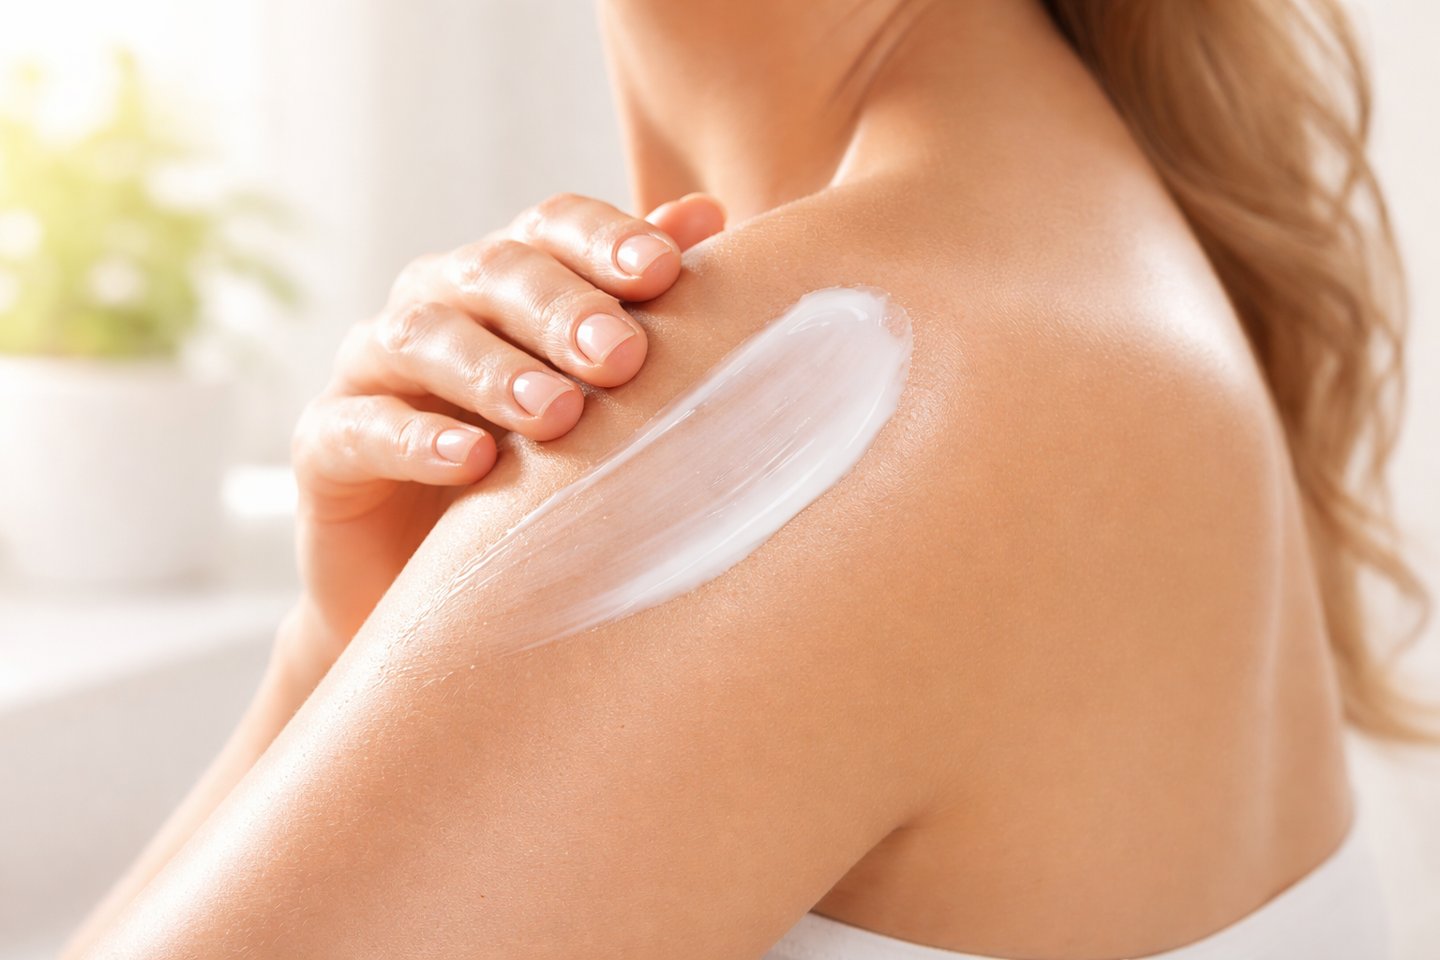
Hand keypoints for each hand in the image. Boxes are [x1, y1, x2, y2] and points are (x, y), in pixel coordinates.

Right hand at [285, 192, 725, 681]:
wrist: (439, 596)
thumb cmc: (536, 478)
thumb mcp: (596, 397)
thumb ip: (638, 307)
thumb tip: (705, 215)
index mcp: (506, 283)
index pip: (551, 228)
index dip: (604, 240)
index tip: (664, 272)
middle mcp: (436, 307)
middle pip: (491, 273)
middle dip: (559, 308)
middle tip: (620, 356)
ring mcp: (372, 371)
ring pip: (422, 338)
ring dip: (493, 370)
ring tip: (557, 414)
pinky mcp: (324, 446)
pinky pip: (361, 429)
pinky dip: (416, 441)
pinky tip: (472, 461)